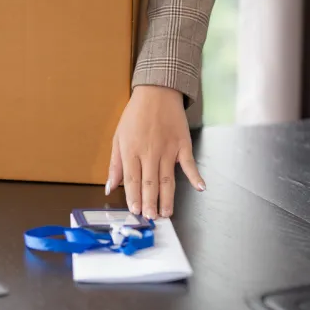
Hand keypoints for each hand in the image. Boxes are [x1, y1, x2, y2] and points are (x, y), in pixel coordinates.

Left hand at [107, 85, 204, 218]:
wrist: (157, 92)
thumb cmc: (135, 114)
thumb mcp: (118, 137)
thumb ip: (115, 164)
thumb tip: (110, 186)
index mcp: (131, 150)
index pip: (132, 180)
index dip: (133, 197)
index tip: (135, 211)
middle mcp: (149, 152)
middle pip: (150, 183)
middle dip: (150, 203)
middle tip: (151, 217)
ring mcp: (168, 148)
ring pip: (167, 178)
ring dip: (167, 198)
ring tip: (166, 213)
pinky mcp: (182, 143)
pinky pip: (189, 163)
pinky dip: (195, 176)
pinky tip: (200, 188)